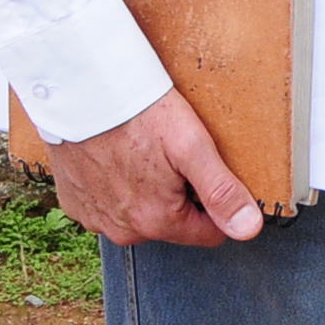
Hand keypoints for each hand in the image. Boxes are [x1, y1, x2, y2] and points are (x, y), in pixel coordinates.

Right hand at [47, 88, 262, 247]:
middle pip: (173, 223)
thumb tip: (248, 229)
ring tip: (144, 152)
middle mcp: (123, 230)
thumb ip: (221, 192)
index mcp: (156, 221)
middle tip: (172, 155)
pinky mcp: (75, 204)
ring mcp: (95, 219)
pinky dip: (116, 186)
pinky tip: (117, 157)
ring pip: (140, 215)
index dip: (216, 203)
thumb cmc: (138, 114)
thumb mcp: (192, 147)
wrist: (81, 91)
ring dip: (147, 191)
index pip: (209, 233)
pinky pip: (108, 205)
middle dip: (180, 195)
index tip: (206, 172)